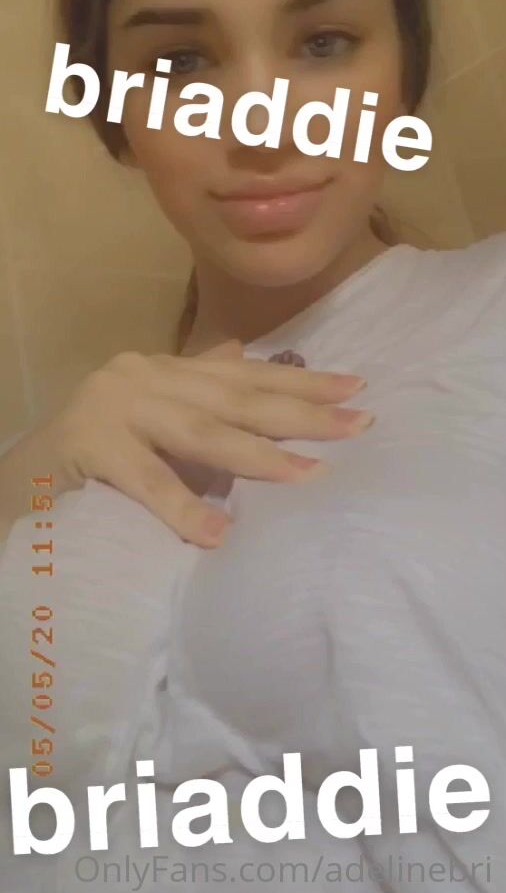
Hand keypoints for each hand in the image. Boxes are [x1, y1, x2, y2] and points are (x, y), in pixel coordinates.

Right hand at [34, 341, 372, 547]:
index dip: (302, 382)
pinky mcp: (91, 446)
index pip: (246, 374)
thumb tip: (245, 357)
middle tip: (358, 423)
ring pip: (202, 432)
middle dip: (301, 412)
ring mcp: (116, 406)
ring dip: (259, 456)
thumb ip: (198, 392)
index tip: (357, 389)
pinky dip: (183, 508)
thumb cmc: (101, 451)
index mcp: (167, 369)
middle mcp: (146, 375)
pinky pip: (147, 481)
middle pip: (236, 397)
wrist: (26, 474)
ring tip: (311, 474)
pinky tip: (219, 534)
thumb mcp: (156, 415)